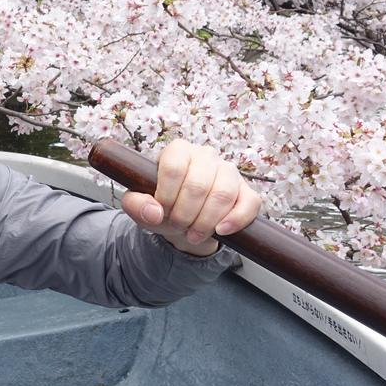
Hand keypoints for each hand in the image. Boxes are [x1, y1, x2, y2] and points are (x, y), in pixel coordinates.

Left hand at [119, 140, 261, 256]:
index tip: (161, 212)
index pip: (174, 168)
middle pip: (198, 185)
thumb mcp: (140, 206)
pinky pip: (249, 203)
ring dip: (206, 221)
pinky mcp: (246, 190)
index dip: (167, 195)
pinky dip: (235, 220)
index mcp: (178, 150)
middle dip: (185, 214)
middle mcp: (205, 155)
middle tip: (177, 226)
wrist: (183, 221)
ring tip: (193, 234)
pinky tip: (220, 231)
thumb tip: (154, 212)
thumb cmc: (161, 207)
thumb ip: (136, 205)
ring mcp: (229, 170)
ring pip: (223, 194)